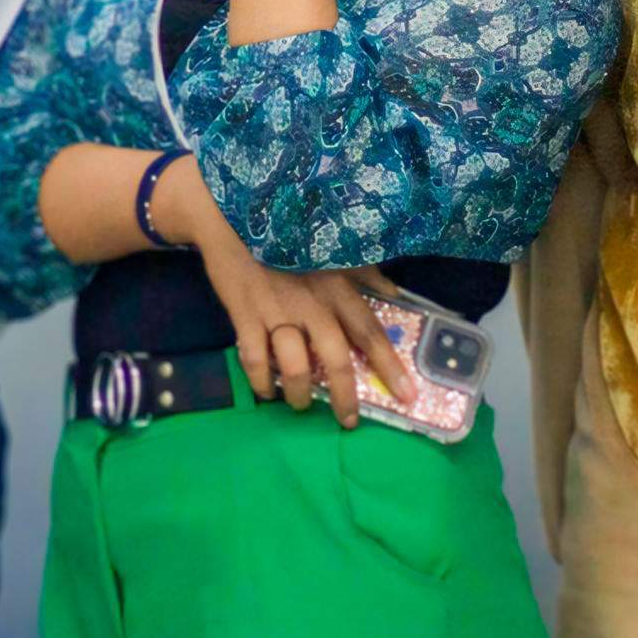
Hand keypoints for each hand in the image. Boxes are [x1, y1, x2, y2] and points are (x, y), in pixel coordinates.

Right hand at [161, 164, 405, 419]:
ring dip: (301, 394)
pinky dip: (261, 382)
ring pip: (294, 366)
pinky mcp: (244, 315)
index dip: (390, 365)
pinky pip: (254, 359)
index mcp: (337, 286)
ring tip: (303, 404)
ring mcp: (276, 311)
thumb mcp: (333, 248)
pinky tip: (267, 392)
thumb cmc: (289, 234)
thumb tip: (397, 295)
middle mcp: (311, 303)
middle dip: (347, 396)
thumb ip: (366, 274)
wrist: (230, 215)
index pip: (370, 332)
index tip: (408, 395)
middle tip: (350, 421)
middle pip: (335, 359)